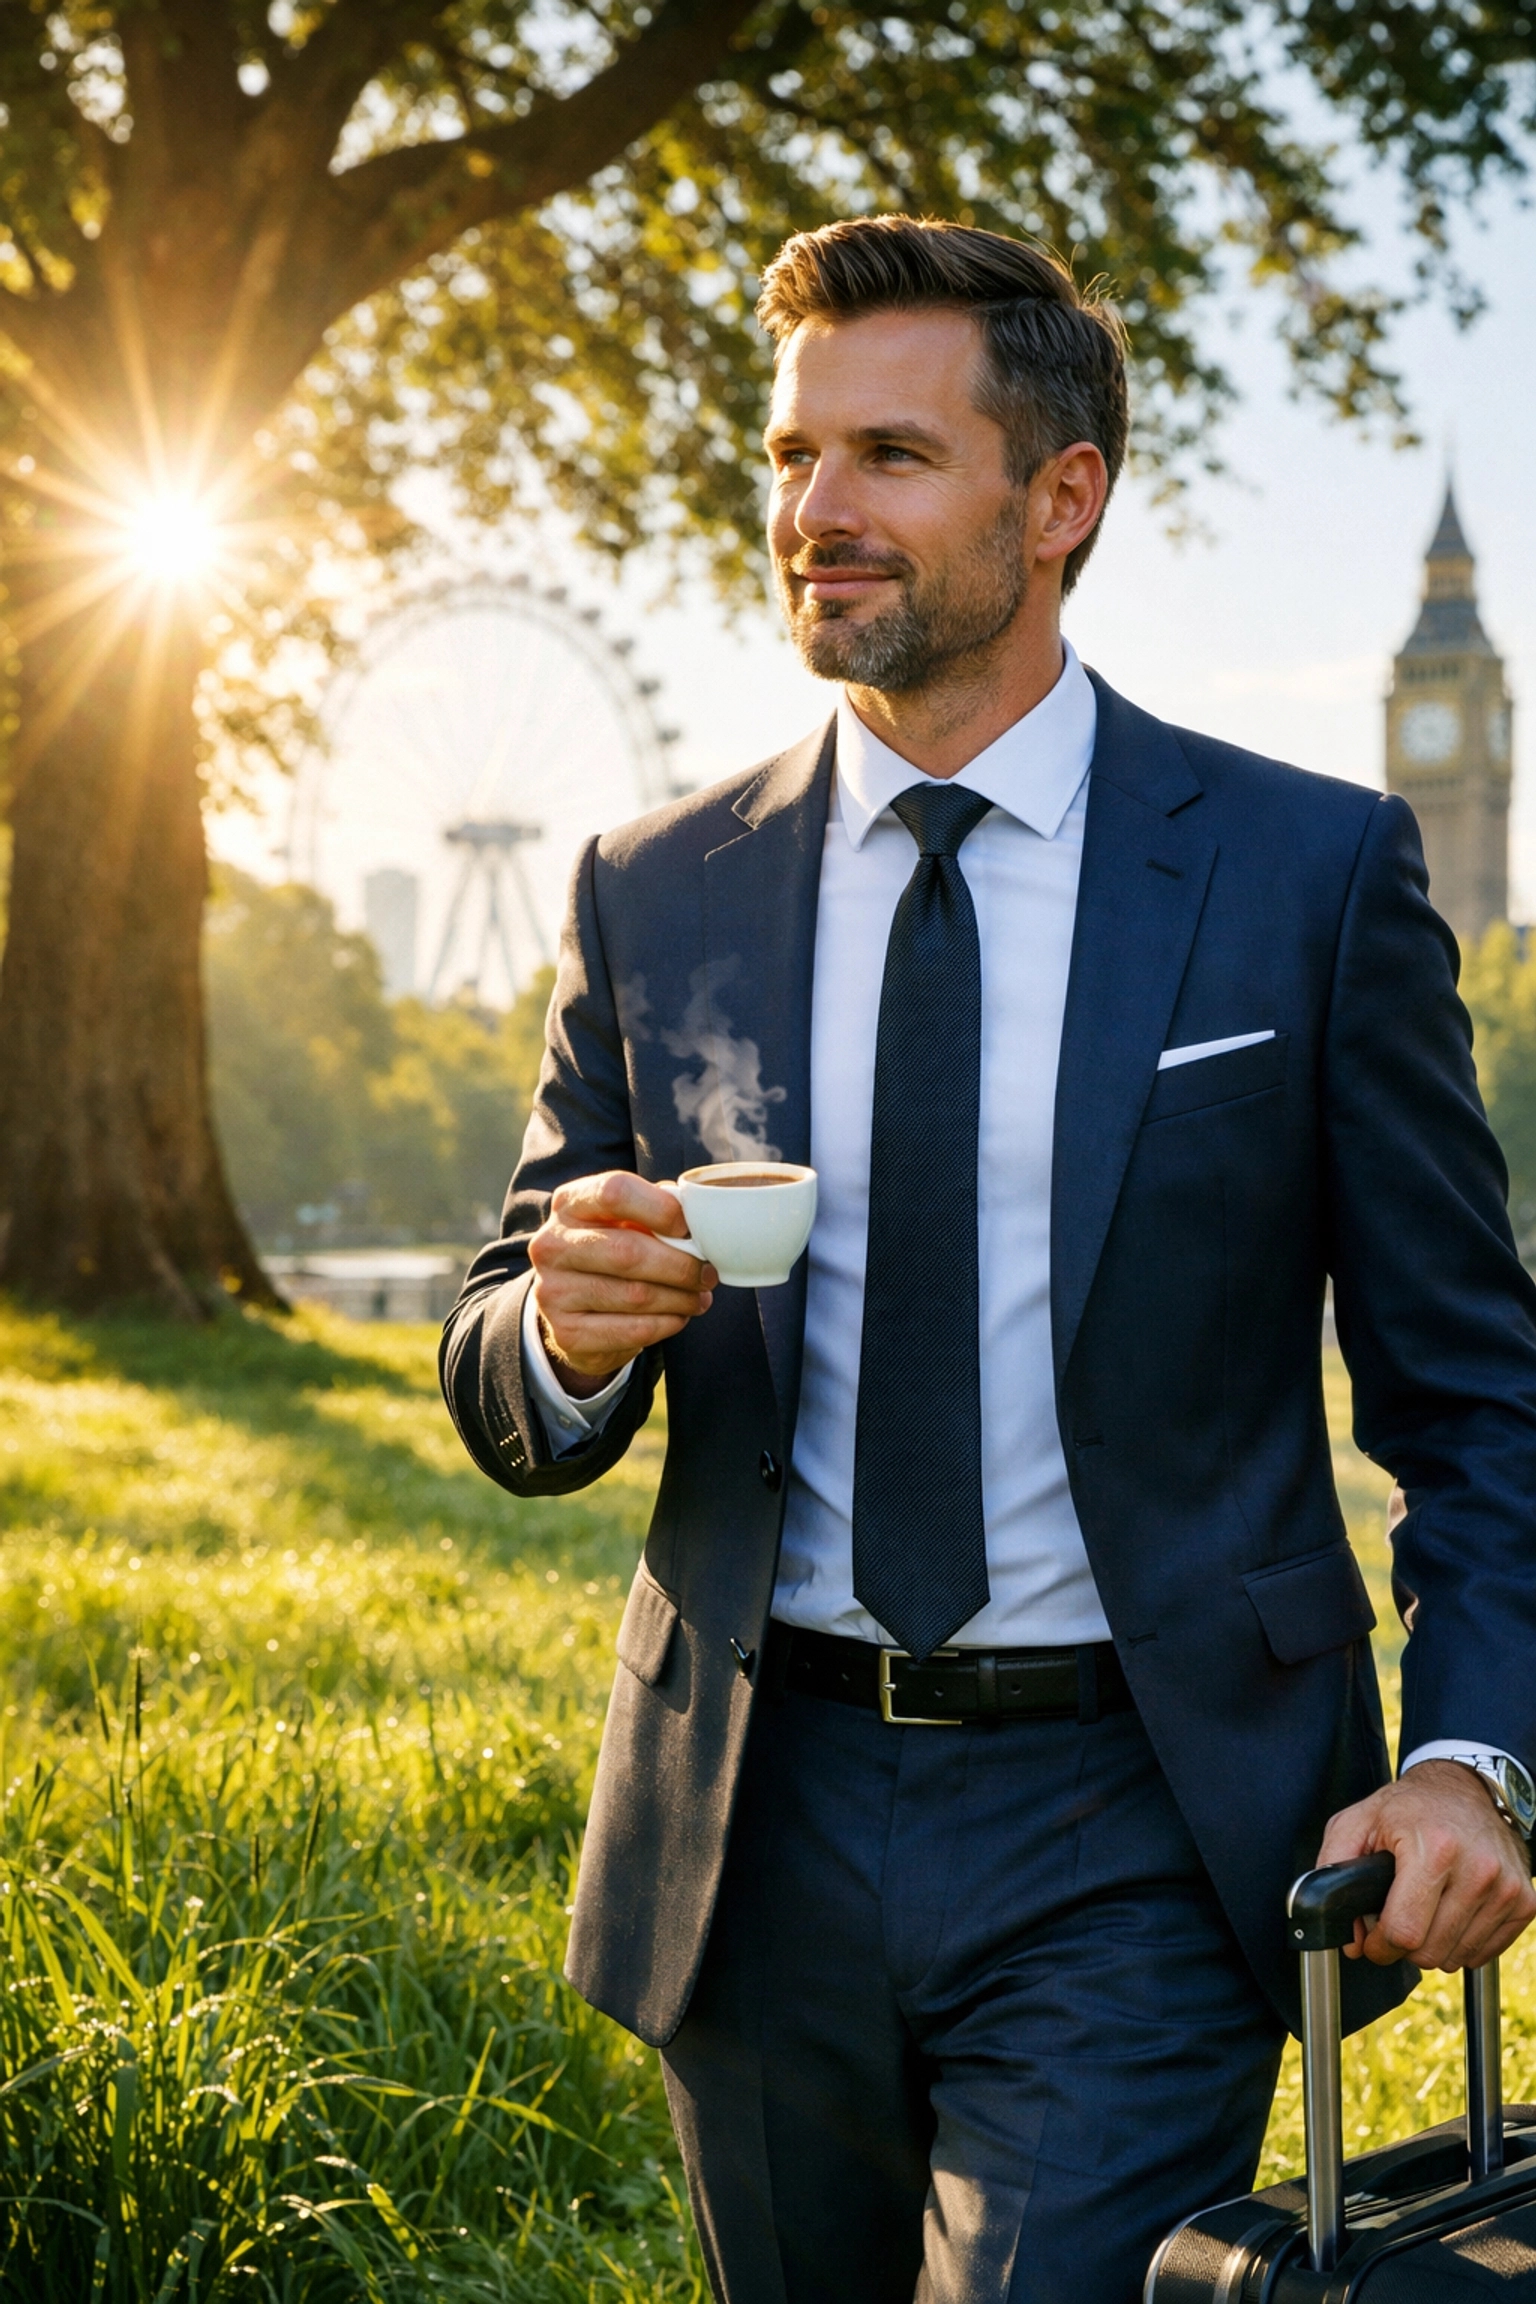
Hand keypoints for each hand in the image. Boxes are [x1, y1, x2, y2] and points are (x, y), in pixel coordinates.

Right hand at [528, 1171, 716, 1395]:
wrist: (573, 1307)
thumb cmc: (613, 1249)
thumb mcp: (626, 1220)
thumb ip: (656, 1209)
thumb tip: (698, 1216)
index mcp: (570, 1203)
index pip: (615, 1192)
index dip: (660, 1208)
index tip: (688, 1228)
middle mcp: (552, 1245)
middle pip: (628, 1252)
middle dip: (680, 1266)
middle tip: (708, 1274)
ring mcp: (554, 1292)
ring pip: (635, 1295)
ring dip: (680, 1299)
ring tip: (699, 1297)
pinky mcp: (567, 1333)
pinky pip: (633, 1330)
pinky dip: (667, 1324)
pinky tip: (679, 1317)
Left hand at [1318, 1760, 1534, 1970]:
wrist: (1465, 1788)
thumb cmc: (1409, 1808)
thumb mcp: (1357, 1822)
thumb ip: (1335, 1870)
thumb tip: (1346, 1936)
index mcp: (1433, 1848)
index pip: (1405, 1932)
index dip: (1379, 1944)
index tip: (1372, 1937)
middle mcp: (1477, 1869)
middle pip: (1430, 1951)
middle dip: (1404, 1945)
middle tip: (1397, 1917)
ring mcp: (1505, 1887)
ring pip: (1457, 1957)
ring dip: (1433, 1944)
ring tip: (1423, 1909)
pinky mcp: (1524, 1901)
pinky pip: (1484, 1953)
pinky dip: (1461, 1943)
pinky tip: (1449, 1913)